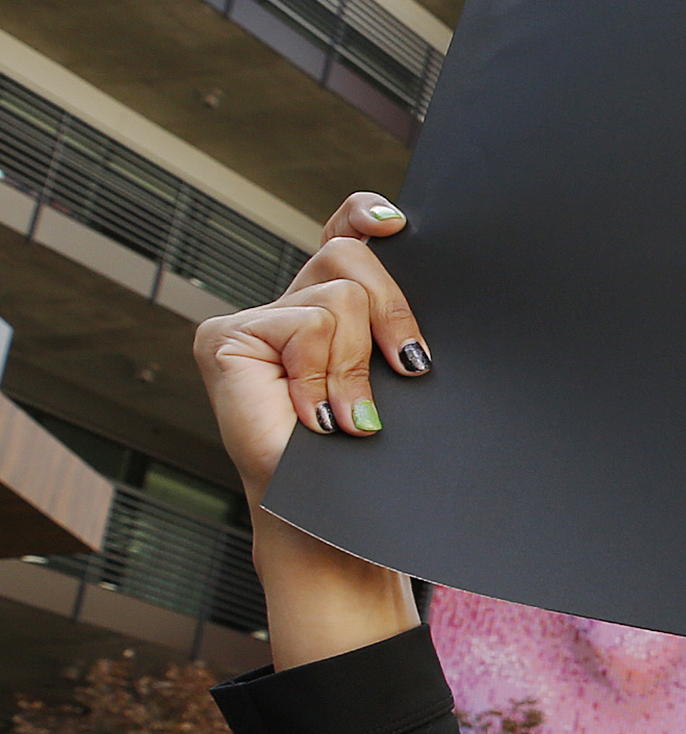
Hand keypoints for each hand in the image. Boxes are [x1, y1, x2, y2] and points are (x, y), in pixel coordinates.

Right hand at [192, 193, 425, 506]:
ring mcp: (249, 320)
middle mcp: (287, 304)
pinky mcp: (224, 337)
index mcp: (329, 306)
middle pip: (351, 256)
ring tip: (346, 414)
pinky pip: (306, 326)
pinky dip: (322, 376)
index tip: (397, 225)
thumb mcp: (393, 379)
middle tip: (407, 369)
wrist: (329, 517)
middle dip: (394, 314)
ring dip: (355, 366)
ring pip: (338, 298)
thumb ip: (392, 327)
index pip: (344, 234)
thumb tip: (414, 280)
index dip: (365, 216)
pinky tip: (314, 416)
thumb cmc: (365, 456)